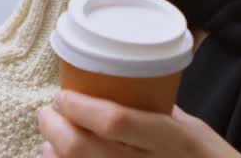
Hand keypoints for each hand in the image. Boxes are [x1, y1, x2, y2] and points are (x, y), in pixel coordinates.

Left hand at [37, 91, 240, 157]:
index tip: (63, 95)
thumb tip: (128, 90)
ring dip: (53, 154)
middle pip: (83, 150)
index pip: (114, 121)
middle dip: (54, 128)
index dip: (81, 107)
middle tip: (47, 113)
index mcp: (169, 140)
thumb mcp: (194, 128)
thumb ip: (161, 112)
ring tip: (49, 139)